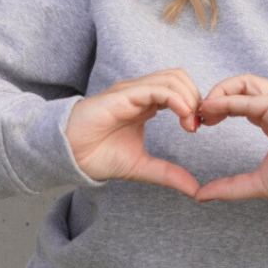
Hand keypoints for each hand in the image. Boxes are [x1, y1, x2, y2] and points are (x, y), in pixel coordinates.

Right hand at [64, 69, 201, 197]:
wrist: (69, 156)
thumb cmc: (99, 156)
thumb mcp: (142, 167)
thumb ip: (168, 174)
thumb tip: (196, 190)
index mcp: (147, 104)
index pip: (180, 89)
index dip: (194, 104)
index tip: (197, 128)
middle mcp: (141, 93)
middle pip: (179, 77)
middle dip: (196, 97)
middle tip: (196, 125)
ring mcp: (132, 92)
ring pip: (171, 78)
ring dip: (189, 97)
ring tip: (190, 123)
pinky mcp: (124, 96)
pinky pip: (156, 88)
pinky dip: (176, 99)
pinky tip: (182, 117)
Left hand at [194, 75, 267, 202]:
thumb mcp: (258, 184)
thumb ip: (230, 188)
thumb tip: (201, 196)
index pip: (240, 102)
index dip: (218, 108)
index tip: (202, 123)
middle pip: (240, 86)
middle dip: (215, 95)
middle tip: (197, 114)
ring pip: (244, 83)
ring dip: (220, 91)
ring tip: (203, 108)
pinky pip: (249, 99)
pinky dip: (227, 101)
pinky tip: (211, 109)